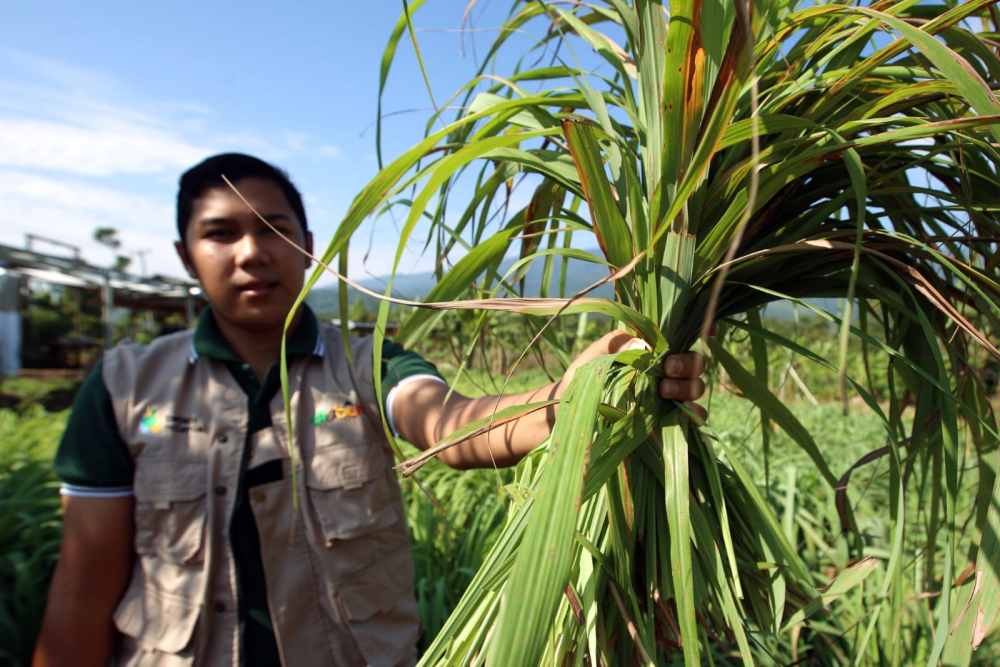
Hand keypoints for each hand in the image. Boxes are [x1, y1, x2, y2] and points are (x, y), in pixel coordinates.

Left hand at [560, 331, 707, 422]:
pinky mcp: (666, 421)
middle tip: (667, 369)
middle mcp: (663, 370)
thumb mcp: (595, 356)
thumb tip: (645, 346)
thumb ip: (618, 345)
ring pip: (696, 385)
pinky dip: (694, 412)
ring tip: (663, 391)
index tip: (707, 328)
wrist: (568, 416)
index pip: (681, 335)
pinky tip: (683, 410)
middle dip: (689, 362)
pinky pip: (693, 415)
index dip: (701, 327)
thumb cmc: (580, 379)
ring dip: (688, 385)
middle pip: (695, 361)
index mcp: (649, 348)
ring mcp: (667, 396)